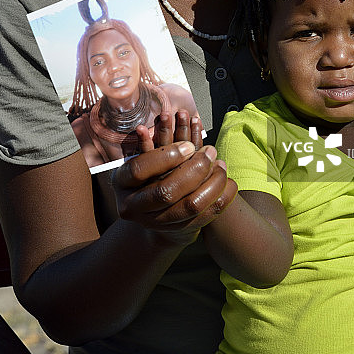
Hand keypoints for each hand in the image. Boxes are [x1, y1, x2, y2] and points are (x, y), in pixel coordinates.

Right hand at [112, 117, 235, 245]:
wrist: (153, 211)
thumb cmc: (146, 173)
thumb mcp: (138, 157)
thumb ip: (148, 143)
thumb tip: (153, 123)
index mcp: (122, 183)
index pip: (140, 169)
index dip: (166, 155)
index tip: (189, 146)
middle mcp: (135, 206)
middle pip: (166, 190)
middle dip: (194, 168)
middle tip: (211, 151)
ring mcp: (156, 222)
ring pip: (190, 205)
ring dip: (212, 182)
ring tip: (221, 163)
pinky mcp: (179, 229)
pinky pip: (207, 216)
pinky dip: (222, 197)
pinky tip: (230, 182)